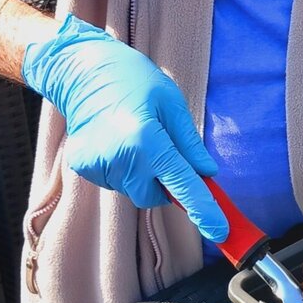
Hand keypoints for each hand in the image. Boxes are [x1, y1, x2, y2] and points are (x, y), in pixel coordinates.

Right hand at [21, 13, 228, 239]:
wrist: (82, 71)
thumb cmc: (133, 80)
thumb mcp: (171, 103)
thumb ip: (189, 143)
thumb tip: (207, 173)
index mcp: (147, 139)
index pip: (181, 184)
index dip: (203, 209)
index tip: (219, 231)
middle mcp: (121, 157)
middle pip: (155, 196)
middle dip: (164, 184)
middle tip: (161, 150)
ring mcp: (98, 165)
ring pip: (134, 190)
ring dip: (142, 175)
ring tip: (133, 137)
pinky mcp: (84, 168)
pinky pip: (115, 182)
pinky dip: (123, 170)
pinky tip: (115, 142)